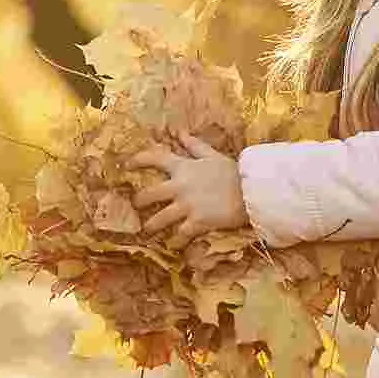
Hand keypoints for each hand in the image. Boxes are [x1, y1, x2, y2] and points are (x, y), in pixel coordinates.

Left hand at [129, 132, 248, 248]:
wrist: (252, 192)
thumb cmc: (234, 173)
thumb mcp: (212, 155)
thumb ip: (194, 145)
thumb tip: (179, 132)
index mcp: (183, 167)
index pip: (154, 158)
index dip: (137, 161)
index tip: (125, 165)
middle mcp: (180, 186)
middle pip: (148, 194)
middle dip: (138, 201)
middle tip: (136, 206)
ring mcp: (187, 206)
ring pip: (158, 219)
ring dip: (150, 227)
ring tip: (147, 232)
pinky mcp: (197, 223)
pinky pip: (179, 235)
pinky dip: (175, 242)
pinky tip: (174, 245)